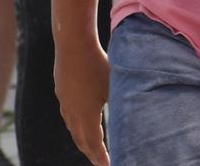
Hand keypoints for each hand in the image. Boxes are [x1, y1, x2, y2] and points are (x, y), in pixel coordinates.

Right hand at [55, 38, 111, 165]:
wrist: (73, 46)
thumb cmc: (98, 63)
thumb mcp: (115, 84)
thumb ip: (122, 101)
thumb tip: (137, 115)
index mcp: (86, 115)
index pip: (94, 143)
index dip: (101, 157)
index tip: (108, 165)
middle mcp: (72, 113)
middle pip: (81, 141)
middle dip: (92, 153)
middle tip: (101, 162)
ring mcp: (65, 103)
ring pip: (73, 129)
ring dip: (83, 140)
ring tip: (92, 146)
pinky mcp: (61, 93)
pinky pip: (69, 116)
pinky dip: (77, 126)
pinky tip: (81, 122)